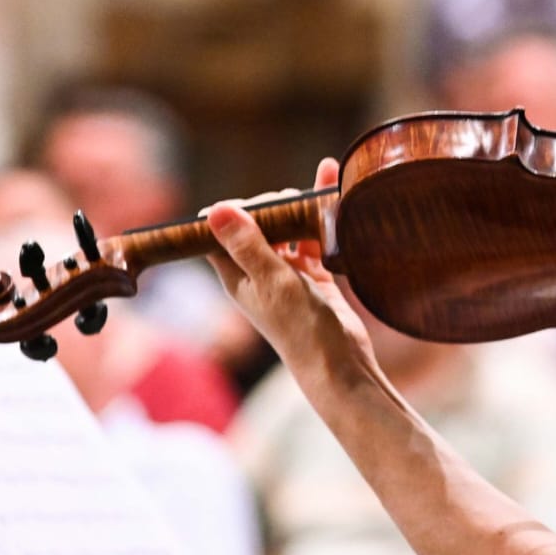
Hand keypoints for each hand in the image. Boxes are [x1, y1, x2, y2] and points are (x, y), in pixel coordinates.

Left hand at [205, 157, 375, 376]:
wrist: (340, 364)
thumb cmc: (300, 328)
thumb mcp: (272, 281)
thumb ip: (247, 245)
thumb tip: (215, 209)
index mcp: (237, 276)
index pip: (219, 234)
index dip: (232, 211)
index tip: (256, 198)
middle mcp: (258, 273)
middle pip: (257, 226)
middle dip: (274, 205)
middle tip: (295, 199)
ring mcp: (287, 275)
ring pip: (288, 231)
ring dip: (301, 210)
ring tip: (319, 190)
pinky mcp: (314, 277)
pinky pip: (314, 242)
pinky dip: (323, 224)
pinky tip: (335, 206)